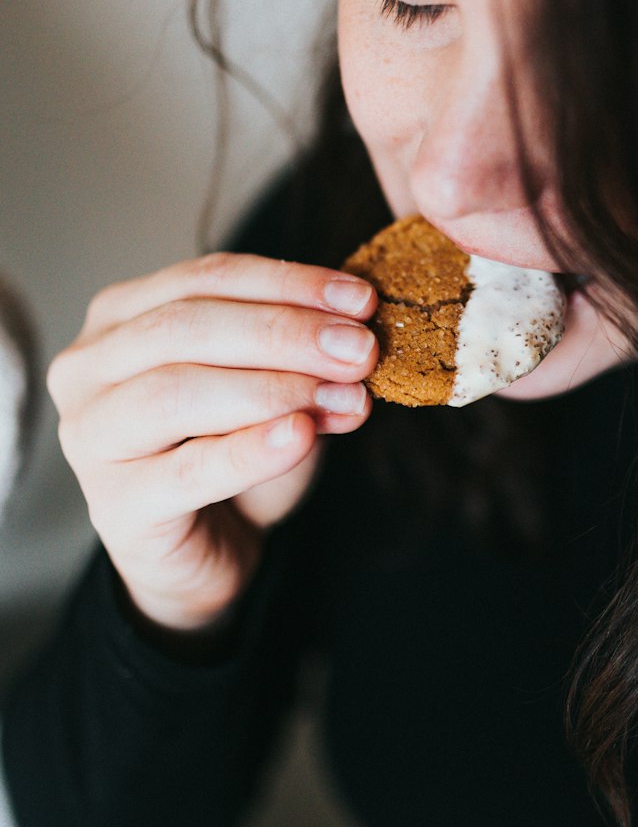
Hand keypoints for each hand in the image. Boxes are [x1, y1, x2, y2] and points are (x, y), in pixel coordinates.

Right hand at [47, 253, 377, 632]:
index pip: (206, 278)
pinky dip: (251, 450)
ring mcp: (90, 438)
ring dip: (271, 388)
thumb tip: (351, 344)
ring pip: (175, 392)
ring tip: (343, 397)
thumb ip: (302, 362)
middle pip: (185, 328)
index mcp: (120, 316)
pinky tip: (300, 436)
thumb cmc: (231, 451)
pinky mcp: (115, 506)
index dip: (289, 283)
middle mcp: (88, 368)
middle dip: (284, 333)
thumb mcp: (275, 392)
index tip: (361, 299)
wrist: (206, 548)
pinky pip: (188, 470)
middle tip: (360, 350)